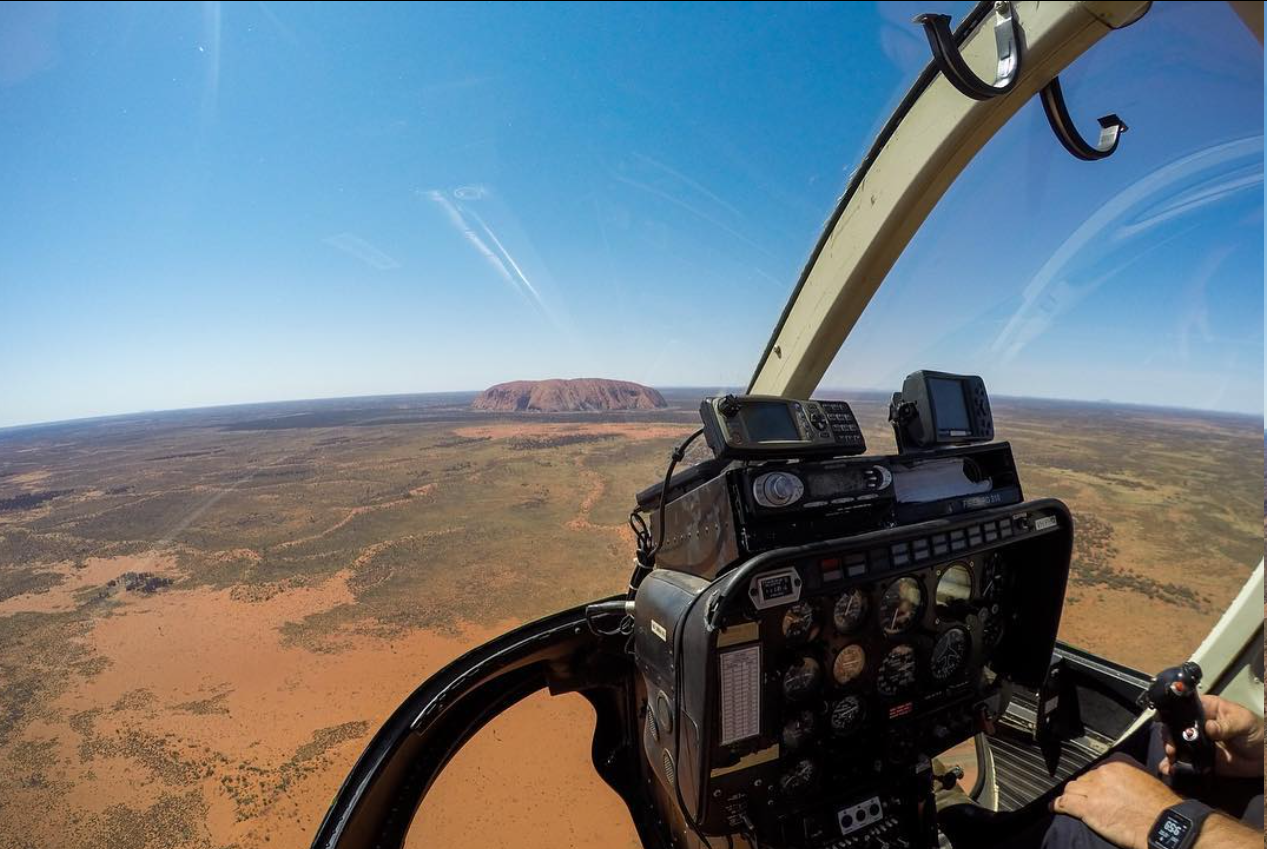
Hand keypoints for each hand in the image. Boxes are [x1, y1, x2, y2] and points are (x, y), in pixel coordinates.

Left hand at [1051, 758, 1180, 848]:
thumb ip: (1127, 777)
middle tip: (1090, 801)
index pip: (1096, 768)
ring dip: (1072, 797)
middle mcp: (1103, 772)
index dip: (1095, 781)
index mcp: (1118, 761)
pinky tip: (1054, 808)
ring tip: (1073, 805)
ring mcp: (1094, 789)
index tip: (1096, 789)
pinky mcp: (1088, 808)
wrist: (1165, 825)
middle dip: (1085, 790)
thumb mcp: (1146, 779)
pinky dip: (1058, 806)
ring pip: (1072, 789)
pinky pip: (1065, 804)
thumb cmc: (1162, 807)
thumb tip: (1120, 784)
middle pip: (1083, 779)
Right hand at [1159, 694, 1262, 778]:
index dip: (1171, 713)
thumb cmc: (1257, 731)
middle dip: (1169, 737)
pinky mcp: (1202, 759)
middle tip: (1172, 748)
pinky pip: (1186, 761)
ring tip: (1171, 759)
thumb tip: (1208, 728)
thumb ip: (1226, 725)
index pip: (1183, 707)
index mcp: (1206, 709)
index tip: (1165, 722)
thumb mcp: (1243, 722)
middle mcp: (1198, 724)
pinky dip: (1175, 766)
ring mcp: (1198, 743)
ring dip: (1170, 752)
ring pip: (1177, 744)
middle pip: (1175, 727)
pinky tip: (1169, 769)